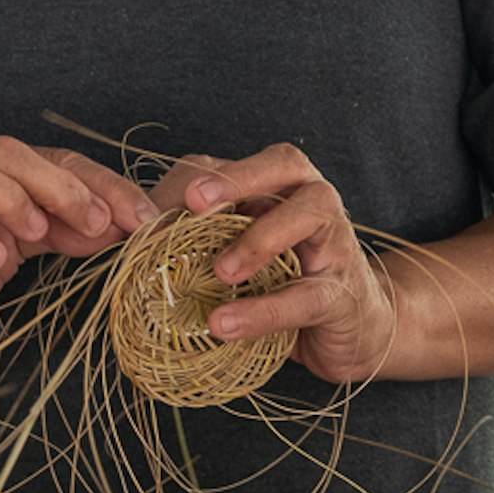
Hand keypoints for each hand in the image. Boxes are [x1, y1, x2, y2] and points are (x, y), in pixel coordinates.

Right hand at [0, 135, 157, 363]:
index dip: (103, 184)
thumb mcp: (24, 246)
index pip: (55, 159)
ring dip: (4, 195)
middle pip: (5, 150)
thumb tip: (128, 225)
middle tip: (98, 222)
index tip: (144, 217)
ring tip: (38, 231)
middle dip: (59, 182)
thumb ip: (69, 230)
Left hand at [165, 142, 402, 385]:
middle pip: (286, 164)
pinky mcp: (344, 295)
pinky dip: (264, 309)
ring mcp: (336, 244)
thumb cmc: (285, 284)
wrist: (354, 331)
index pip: (243, 161)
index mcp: (284, 185)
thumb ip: (198, 236)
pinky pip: (307, 296)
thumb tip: (140, 231)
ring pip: (310, 216)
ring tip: (220, 271)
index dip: (204, 177)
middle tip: (195, 202)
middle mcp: (315, 201)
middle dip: (239, 178)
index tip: (165, 203)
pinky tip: (225, 322)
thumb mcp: (238, 253)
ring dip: (260, 239)